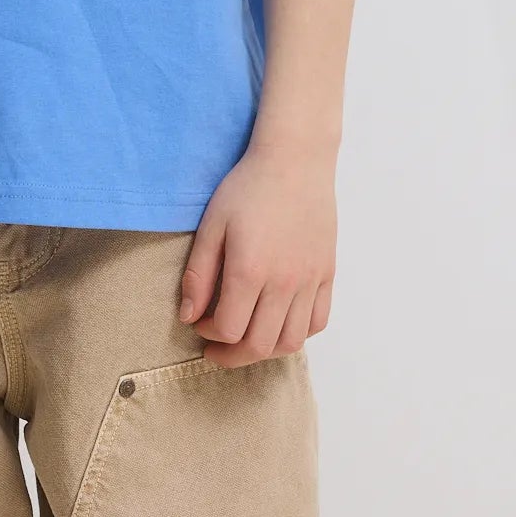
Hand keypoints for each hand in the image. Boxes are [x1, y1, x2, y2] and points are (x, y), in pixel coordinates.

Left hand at [179, 140, 336, 365]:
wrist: (295, 161)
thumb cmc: (247, 188)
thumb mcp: (212, 225)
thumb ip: (199, 274)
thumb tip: (188, 316)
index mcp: (249, 271)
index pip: (228, 329)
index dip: (208, 334)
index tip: (199, 322)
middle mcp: (283, 283)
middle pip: (260, 345)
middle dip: (232, 355)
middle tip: (217, 349)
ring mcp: (310, 281)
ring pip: (291, 341)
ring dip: (265, 350)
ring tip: (247, 339)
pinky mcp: (327, 274)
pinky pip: (318, 322)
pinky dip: (298, 333)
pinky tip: (279, 322)